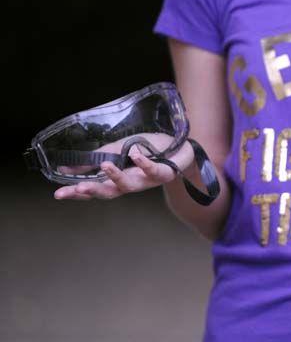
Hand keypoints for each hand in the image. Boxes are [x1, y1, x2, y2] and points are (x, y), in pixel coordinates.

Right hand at [53, 139, 194, 200]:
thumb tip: (66, 168)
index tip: (58, 194)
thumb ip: (96, 159)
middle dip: (93, 191)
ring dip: (116, 176)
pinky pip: (153, 170)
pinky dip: (144, 164)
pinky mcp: (164, 173)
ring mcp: (148, 180)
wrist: (181, 147)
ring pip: (130, 185)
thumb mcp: (119, 150)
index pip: (94, 189)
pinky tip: (136, 155)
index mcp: (118, 179)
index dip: (77, 193)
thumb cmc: (149, 149)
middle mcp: (131, 183)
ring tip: (105, 166)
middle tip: (78, 188)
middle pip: (109, 192)